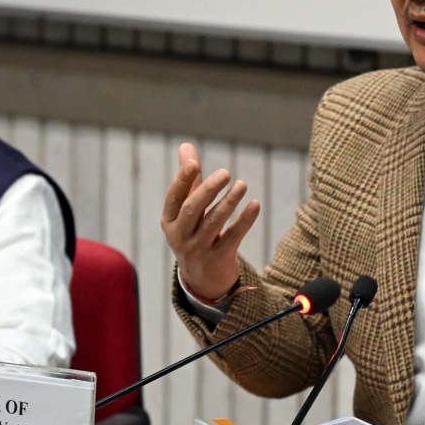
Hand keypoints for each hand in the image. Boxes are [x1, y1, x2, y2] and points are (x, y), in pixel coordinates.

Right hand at [160, 142, 260, 302]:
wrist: (202, 279)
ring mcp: (198, 250)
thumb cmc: (194, 233)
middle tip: (226, 172)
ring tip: (243, 185)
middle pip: (193, 210)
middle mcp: (180, 236)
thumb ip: (189, 179)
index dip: (182, 180)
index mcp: (169, 221)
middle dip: (208, 190)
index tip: (195, 163)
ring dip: (229, 203)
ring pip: (213, 223)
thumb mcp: (187, 210)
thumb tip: (186, 145)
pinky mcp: (218, 259)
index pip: (174, 198)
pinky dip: (244, 221)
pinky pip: (233, 237)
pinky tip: (255, 205)